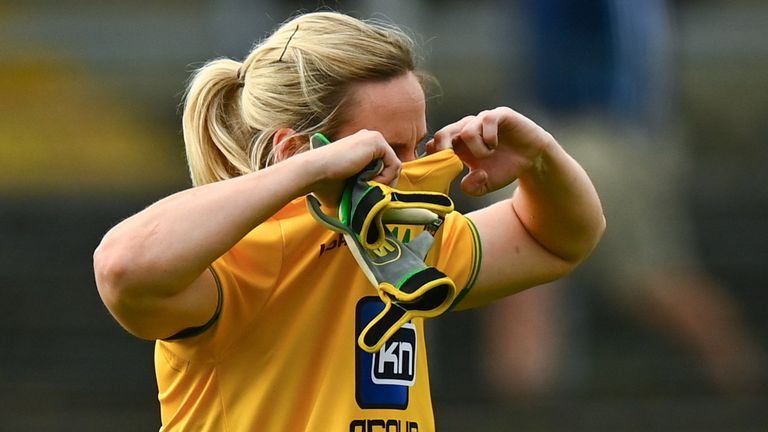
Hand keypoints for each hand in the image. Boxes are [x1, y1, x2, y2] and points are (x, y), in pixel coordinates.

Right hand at [304, 129, 400, 205]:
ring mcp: (373, 137)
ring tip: (365, 186)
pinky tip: (367, 180)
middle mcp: (369, 138)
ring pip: (394, 166)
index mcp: (362, 147)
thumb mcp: (350, 185)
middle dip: (385, 183)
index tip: (369, 193)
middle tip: (369, 191)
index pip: (384, 166)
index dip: (381, 183)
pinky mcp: (376, 140)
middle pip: (391, 166)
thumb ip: (365, 187)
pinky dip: (385, 178)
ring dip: (384, 182)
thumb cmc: (325, 184)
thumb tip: (378, 204)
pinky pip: (394, 164)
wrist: (314, 172)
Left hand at [427, 107, 554, 195]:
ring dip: (476, 149)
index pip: (435, 146)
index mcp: (458, 146)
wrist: (532, 158)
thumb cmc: (504, 168)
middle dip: (444, 150)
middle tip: (454, 163)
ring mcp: (481, 121)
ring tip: (488, 155)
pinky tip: (494, 145)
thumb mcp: (485, 185)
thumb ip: (472, 188)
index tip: (441, 171)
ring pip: (466, 131)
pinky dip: (489, 136)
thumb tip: (465, 181)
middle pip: (443, 134)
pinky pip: (487, 120)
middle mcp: (466, 131)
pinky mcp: (499, 115)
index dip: (434, 158)